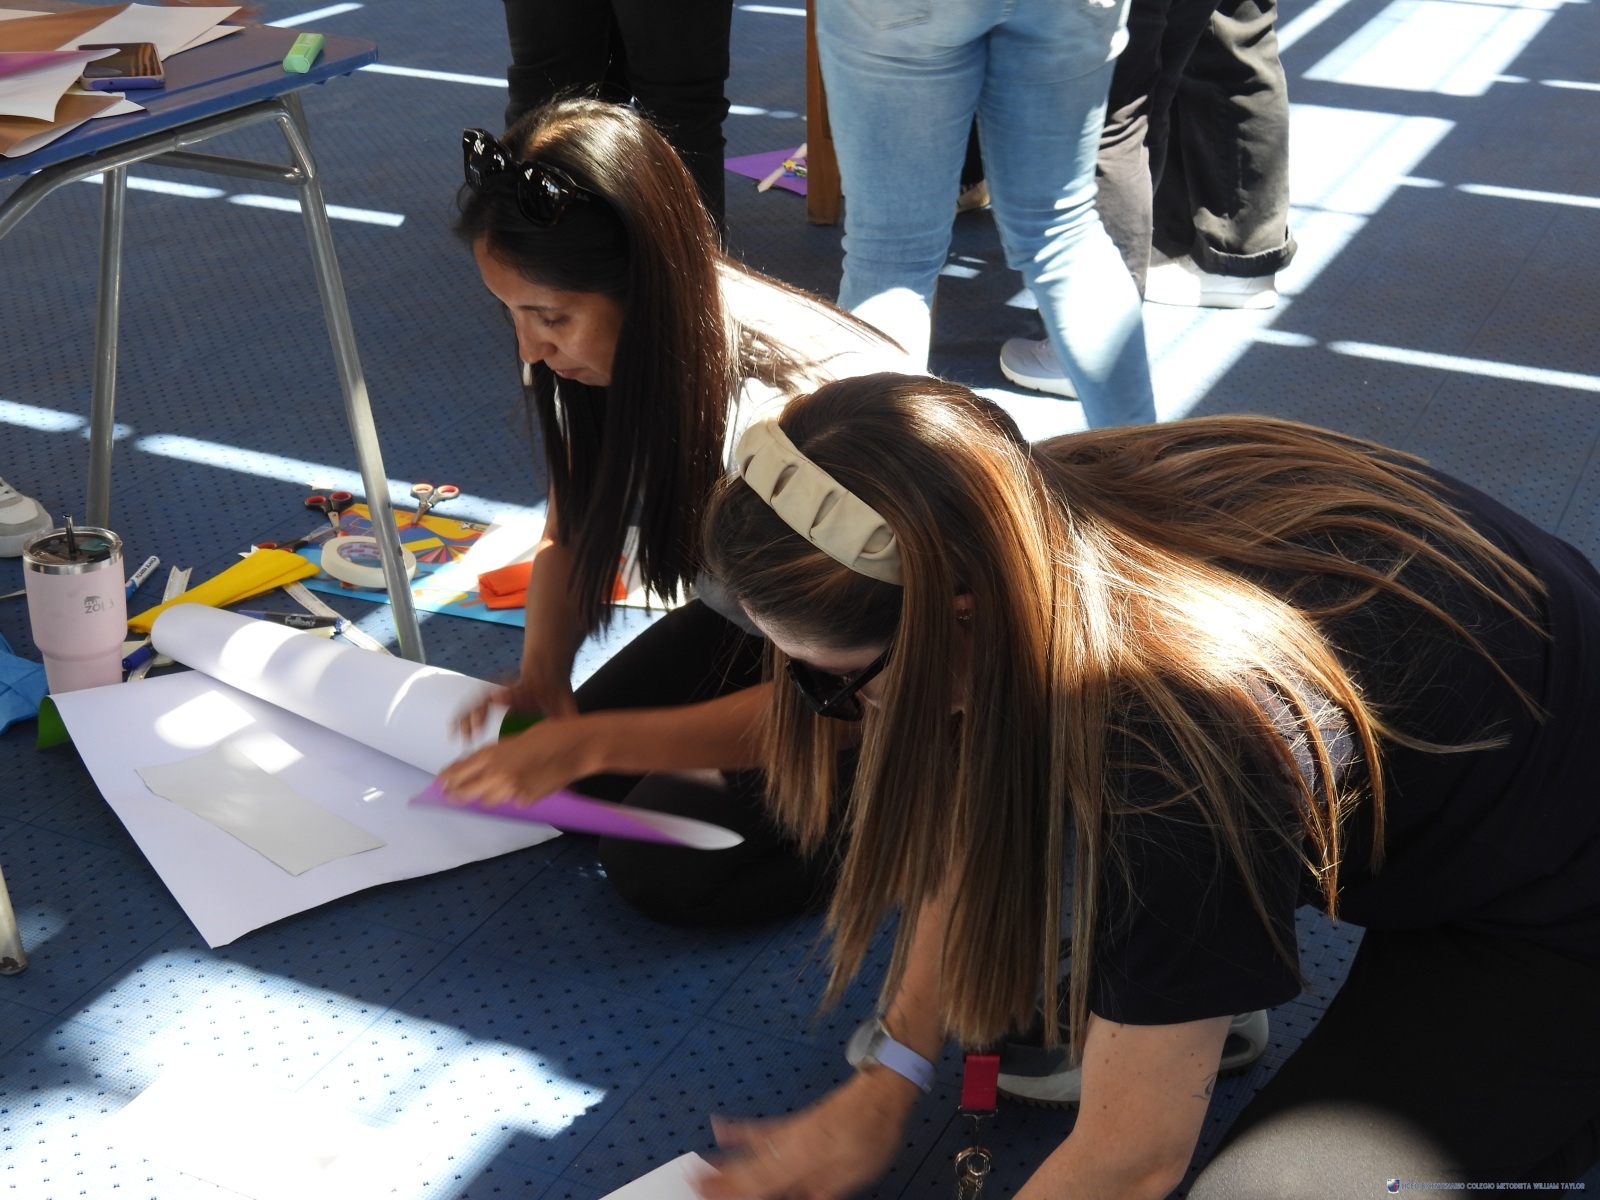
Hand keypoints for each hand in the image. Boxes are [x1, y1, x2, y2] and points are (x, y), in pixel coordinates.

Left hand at [435, 715, 599, 806]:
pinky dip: (510, 796)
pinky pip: (511, 801)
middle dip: (456, 793)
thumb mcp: (517, 739)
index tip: (441, 780)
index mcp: (494, 754)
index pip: (460, 771)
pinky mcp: (528, 800)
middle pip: (467, 791)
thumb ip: (497, 754)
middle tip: (448, 794)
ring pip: (487, 801)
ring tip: (478, 792)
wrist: (580, 747)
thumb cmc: (552, 734)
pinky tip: (518, 786)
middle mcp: (499, 775)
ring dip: (482, 796)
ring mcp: (514, 791)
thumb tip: (483, 767)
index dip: (448, 777)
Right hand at [455, 669, 577, 742]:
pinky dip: (464, 717)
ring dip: (465, 717)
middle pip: (488, 697)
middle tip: (470, 732)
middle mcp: (509, 689)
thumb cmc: (556, 690)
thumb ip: (570, 721)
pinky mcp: (492, 696)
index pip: (513, 692)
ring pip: (477, 701)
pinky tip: (455, 732)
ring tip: (457, 737)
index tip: (496, 702)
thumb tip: (582, 739)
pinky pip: (474, 706)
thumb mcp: (566, 704)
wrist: (547, 670)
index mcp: (527, 689)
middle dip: (477, 712)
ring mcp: (498, 691)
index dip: (504, 698)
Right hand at [698, 1070, 917, 1199]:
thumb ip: (822, 1192)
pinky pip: (762, 1130)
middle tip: (694, 1185)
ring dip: (724, 1161)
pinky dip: (739, 1131)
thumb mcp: (853, 1174)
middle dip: (722, 1181)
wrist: (879, 1092)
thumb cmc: (872, 1132)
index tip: (708, 1194)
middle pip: (749, 1169)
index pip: (760, 1184)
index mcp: (803, 1160)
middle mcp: (790, 1144)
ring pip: (750, 1151)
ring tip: (698, 1168)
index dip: (734, 1192)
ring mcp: (790, 1132)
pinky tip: (722, 1129)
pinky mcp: (795, 1124)